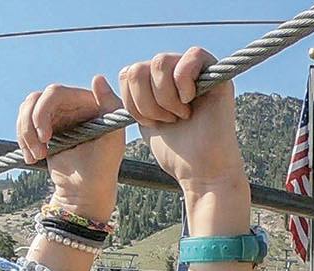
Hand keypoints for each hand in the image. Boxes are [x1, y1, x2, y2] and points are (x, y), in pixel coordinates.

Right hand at [15, 77, 124, 218]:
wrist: (85, 192)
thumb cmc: (103, 167)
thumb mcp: (113, 138)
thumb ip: (110, 106)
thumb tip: (97, 78)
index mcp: (87, 102)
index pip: (55, 92)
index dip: (43, 111)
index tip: (46, 137)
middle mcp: (70, 105)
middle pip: (36, 99)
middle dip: (31, 126)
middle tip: (40, 152)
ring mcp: (56, 116)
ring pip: (26, 109)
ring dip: (25, 134)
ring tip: (35, 156)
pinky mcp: (43, 128)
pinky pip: (23, 123)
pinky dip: (22, 140)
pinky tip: (32, 157)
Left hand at [118, 48, 243, 192]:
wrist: (201, 170)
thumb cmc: (175, 152)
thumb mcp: (141, 122)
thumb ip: (120, 102)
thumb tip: (96, 78)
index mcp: (157, 83)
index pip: (128, 73)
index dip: (132, 102)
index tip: (151, 123)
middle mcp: (175, 71)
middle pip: (140, 68)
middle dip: (147, 102)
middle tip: (167, 121)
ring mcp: (196, 70)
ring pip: (160, 61)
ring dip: (165, 98)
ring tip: (180, 115)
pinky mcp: (216, 72)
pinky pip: (192, 56)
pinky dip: (185, 82)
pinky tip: (192, 102)